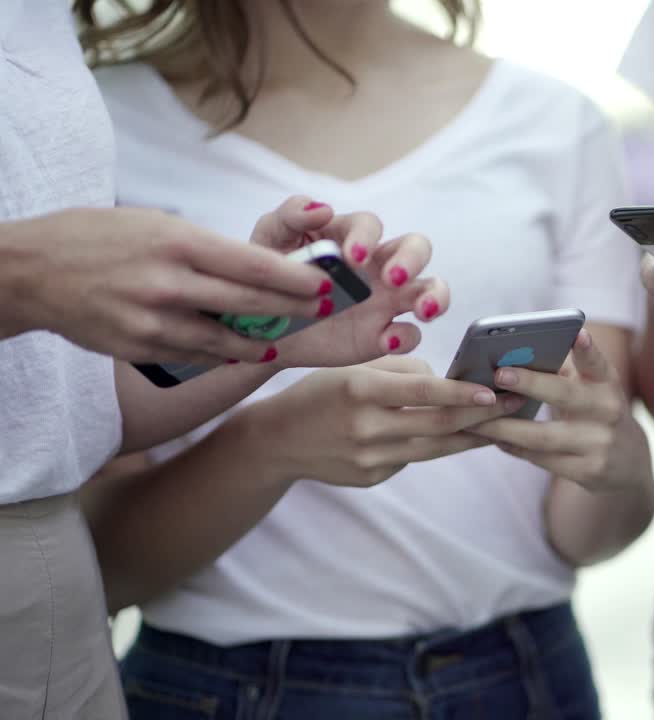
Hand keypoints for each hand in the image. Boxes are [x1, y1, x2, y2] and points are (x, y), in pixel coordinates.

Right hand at [3, 205, 334, 364]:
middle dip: (291, 310)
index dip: (296, 279)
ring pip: (224, 340)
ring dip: (258, 343)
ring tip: (279, 341)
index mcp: (178, 243)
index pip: (253, 264)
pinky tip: (236, 351)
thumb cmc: (98, 237)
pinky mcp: (139, 348)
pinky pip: (193, 355)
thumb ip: (203, 249)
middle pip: (248, 303)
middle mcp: (169, 284)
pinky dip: (218, 354)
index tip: (324, 284)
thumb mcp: (154, 225)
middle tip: (321, 311)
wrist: (30, 272)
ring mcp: (153, 321)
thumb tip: (252, 268)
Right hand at [240, 355, 523, 487]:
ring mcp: (369, 459)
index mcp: (360, 390)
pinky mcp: (373, 478)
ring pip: (435, 448)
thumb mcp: (352, 368)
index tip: (494, 389)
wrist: (277, 441)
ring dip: (472, 436)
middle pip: (438, 425)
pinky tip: (457, 435)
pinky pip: (414, 458)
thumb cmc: (321, 392)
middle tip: (515, 404)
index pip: (423, 391)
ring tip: (501, 423)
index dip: (462, 392)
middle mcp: (365, 428)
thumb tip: (447, 380)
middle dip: (482, 415)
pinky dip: (436, 445)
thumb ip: (400, 370)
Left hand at [258, 201, 447, 367]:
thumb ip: (291, 215)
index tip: (352, 258)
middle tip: (393, 277)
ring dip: (435, 296)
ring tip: (423, 311)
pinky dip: (407, 337)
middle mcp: (377, 266)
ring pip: (430, 289)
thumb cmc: (270, 275)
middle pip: (417, 248)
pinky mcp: (384, 335)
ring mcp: (386, 301)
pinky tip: (388, 340)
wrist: (261, 331)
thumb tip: (323, 208)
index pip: (371, 225)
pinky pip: (411, 334)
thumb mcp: (271, 238)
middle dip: (413, 259)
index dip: (367, 236)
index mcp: (350, 238)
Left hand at [467, 331, 644, 491]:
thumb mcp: (592, 390)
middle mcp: (608, 411)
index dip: (588, 349)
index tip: (576, 333)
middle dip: (532, 384)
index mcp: (607, 384)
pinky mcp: (588, 471)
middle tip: (499, 374)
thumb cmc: (596, 414)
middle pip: (565, 395)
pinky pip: (542, 459)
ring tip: (476, 419)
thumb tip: (513, 354)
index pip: (598, 363)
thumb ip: (563, 373)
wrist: (629, 463)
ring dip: (505, 427)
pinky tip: (495, 440)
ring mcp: (599, 443)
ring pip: (543, 436)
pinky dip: (515, 448)